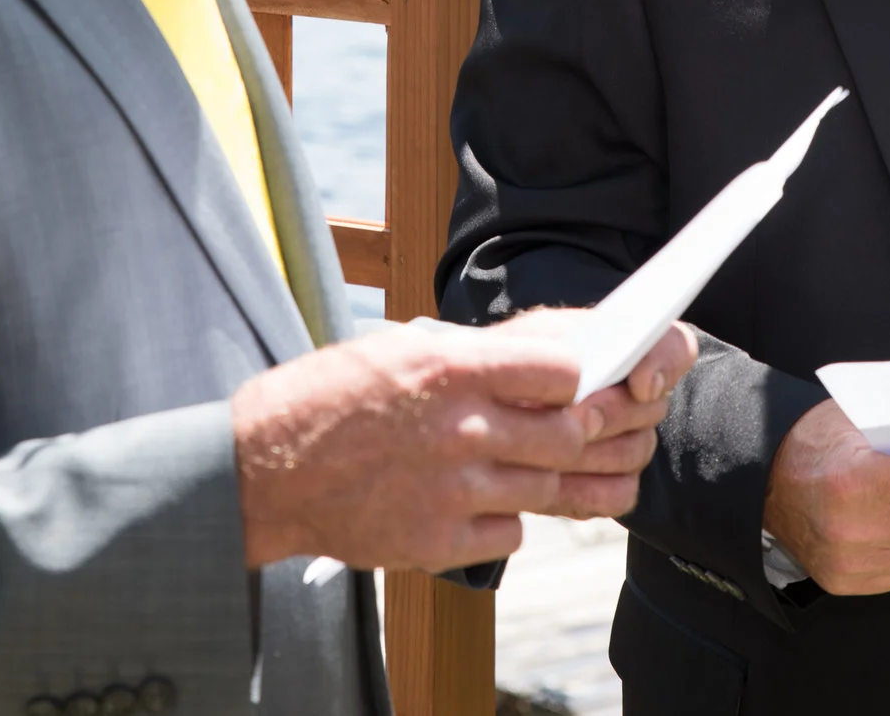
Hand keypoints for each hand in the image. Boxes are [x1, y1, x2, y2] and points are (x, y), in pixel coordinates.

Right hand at [231, 315, 695, 572]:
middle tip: (622, 427)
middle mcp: (458, 429)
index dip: (587, 376)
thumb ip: (476, 360)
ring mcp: (451, 491)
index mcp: (450, 367)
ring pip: (552, 489)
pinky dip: (516, 520)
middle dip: (605, 431)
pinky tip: (506, 504)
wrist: (266, 469)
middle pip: (570, 434)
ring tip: (609, 473)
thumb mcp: (403, 347)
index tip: (595, 378)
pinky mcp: (438, 541)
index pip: (561, 370)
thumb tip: (556, 368)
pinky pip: (511, 534)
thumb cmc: (336, 396)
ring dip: (585, 482)